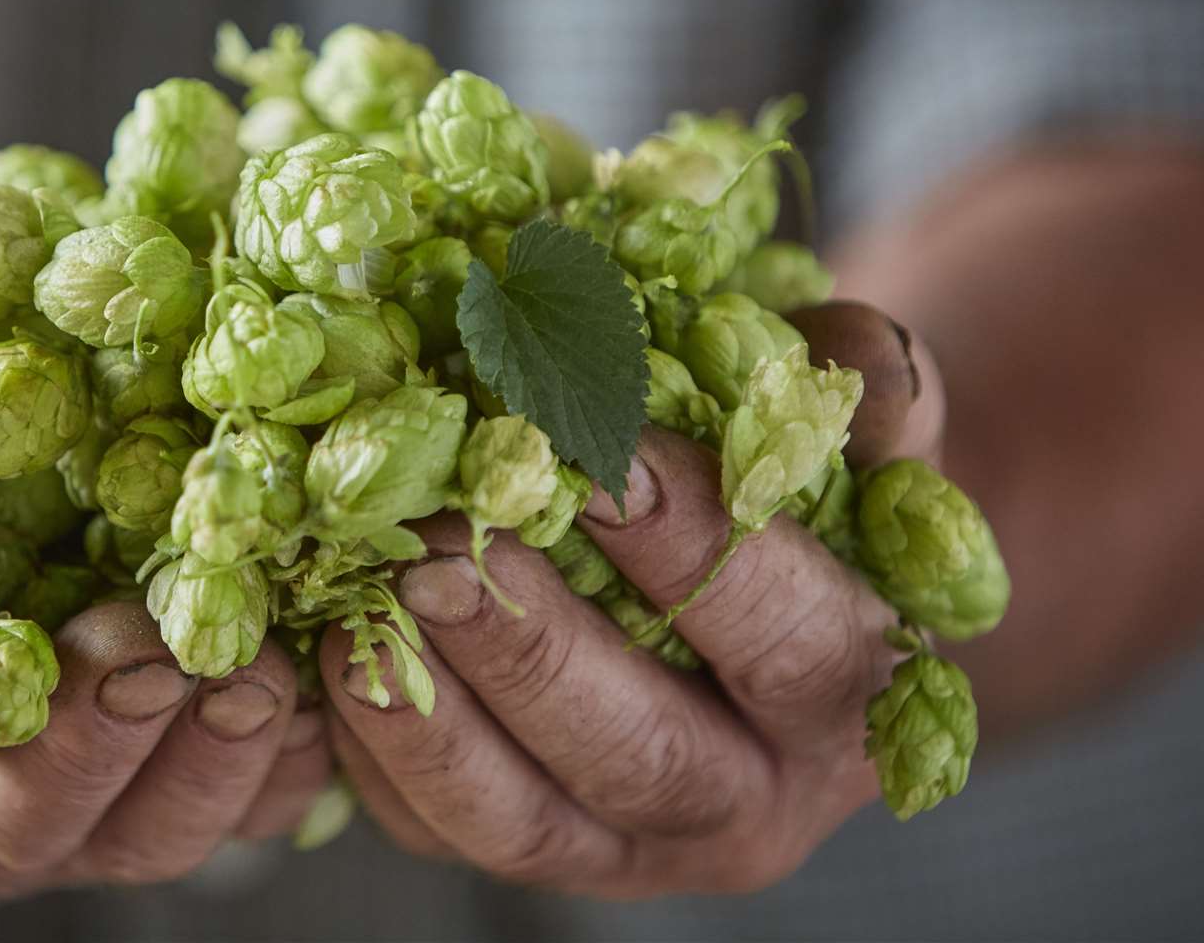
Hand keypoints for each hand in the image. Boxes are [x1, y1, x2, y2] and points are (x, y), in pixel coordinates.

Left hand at [322, 303, 945, 896]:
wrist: (751, 600)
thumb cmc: (797, 502)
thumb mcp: (849, 441)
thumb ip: (864, 395)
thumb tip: (848, 352)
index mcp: (849, 698)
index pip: (787, 639)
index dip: (696, 549)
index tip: (601, 459)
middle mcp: (749, 802)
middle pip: (643, 755)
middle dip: (535, 651)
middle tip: (443, 547)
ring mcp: (631, 849)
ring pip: (525, 819)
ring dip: (439, 712)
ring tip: (374, 596)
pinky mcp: (533, 850)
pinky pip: (445, 830)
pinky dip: (381, 751)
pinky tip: (338, 649)